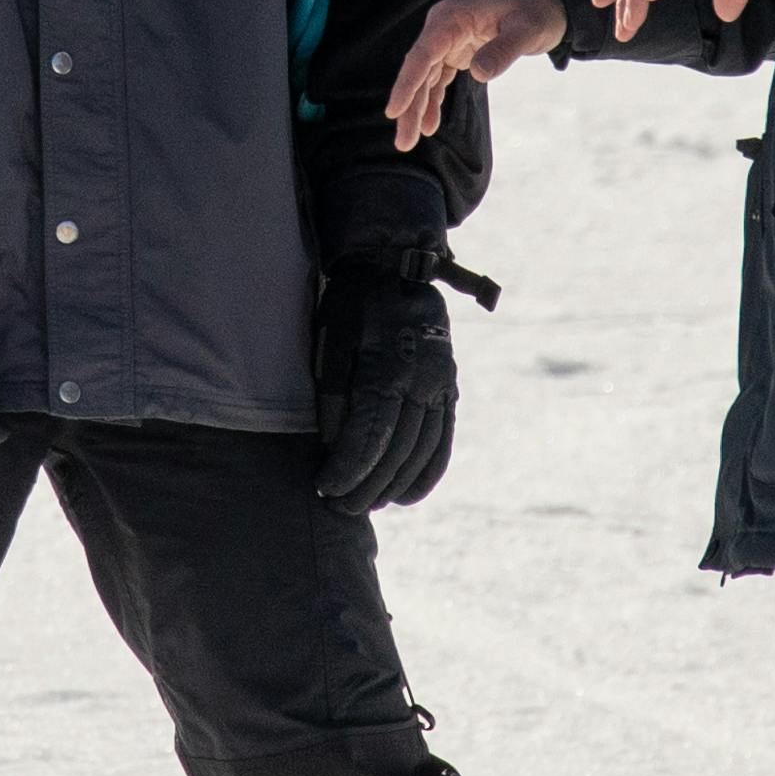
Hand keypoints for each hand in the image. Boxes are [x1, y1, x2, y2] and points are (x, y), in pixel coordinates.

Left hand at [307, 167, 488, 510]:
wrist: (398, 268)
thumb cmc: (353, 305)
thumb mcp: (332, 339)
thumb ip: (333, 393)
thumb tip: (333, 447)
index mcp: (388, 363)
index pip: (370, 433)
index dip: (348, 468)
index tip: (324, 489)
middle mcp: (422, 378)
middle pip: (396, 450)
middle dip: (365, 486)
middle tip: (337, 508)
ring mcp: (441, 385)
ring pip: (421, 452)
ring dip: (393, 487)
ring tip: (364, 505)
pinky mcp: (450, 389)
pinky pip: (443, 441)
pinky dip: (427, 474)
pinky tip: (406, 497)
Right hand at [386, 0, 564, 149]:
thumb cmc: (537, 11)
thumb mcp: (528, 30)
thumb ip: (503, 51)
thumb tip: (478, 74)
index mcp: (453, 17)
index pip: (423, 54)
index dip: (407, 84)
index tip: (393, 111)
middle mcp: (443, 27)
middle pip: (418, 70)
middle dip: (409, 106)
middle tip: (403, 143)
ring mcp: (448, 39)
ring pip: (424, 78)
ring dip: (416, 109)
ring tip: (408, 142)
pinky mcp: (456, 50)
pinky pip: (437, 78)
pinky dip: (432, 101)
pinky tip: (429, 125)